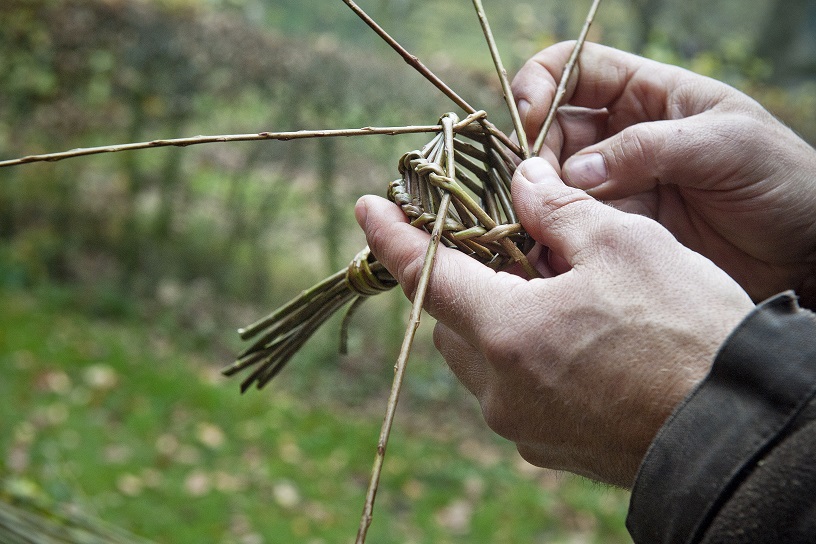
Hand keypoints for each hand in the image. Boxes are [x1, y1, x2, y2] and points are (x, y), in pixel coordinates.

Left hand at [356, 157, 753, 486]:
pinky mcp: (548, 448)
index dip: (390, 236)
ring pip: (481, 358)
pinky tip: (574, 344)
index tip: (367, 207)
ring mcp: (522, 425)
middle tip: (511, 251)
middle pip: (451, 320)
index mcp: (505, 332)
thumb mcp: (625, 246)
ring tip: (553, 298)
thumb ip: (559, 211)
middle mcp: (499, 387)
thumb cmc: (684, 332)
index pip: (424, 273)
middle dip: (466, 281)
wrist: (734, 430)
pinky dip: (525, 358)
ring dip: (497, 321)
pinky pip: (513, 391)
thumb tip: (523, 184)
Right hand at [512, 42, 815, 305]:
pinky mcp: (616, 228)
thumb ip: (647, 150)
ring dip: (537, 197)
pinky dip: (552, 234)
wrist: (804, 251)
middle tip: (538, 187)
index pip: (573, 71)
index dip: (542, 84)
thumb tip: (573, 173)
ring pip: (552, 181)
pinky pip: (570, 224)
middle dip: (535, 153)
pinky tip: (553, 247)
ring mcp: (616, 184)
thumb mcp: (723, 145)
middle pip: (551, 129)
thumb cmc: (779, 180)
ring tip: (542, 222)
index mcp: (647, 94)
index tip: (530, 117)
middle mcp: (620, 136)